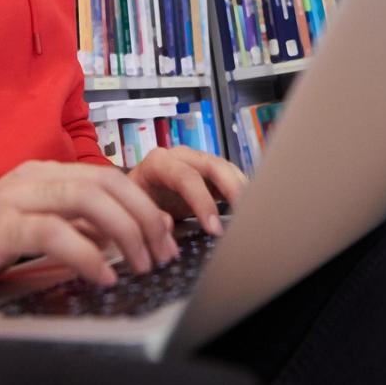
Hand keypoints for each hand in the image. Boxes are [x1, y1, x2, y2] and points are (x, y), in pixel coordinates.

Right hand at [0, 160, 180, 313]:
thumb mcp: (29, 236)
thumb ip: (70, 230)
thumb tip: (120, 239)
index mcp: (40, 176)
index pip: (109, 178)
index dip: (145, 207)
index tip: (166, 240)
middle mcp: (29, 178)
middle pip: (106, 183)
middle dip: (144, 218)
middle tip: (164, 254)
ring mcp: (12, 199)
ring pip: (87, 199)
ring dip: (126, 233)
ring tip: (142, 265)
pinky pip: (54, 232)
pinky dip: (87, 253)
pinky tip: (104, 275)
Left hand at [127, 147, 248, 236]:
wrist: (133, 198)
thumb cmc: (132, 203)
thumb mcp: (133, 211)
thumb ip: (149, 217)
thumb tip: (168, 224)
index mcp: (158, 162)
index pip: (186, 177)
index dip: (202, 202)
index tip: (214, 228)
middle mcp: (180, 156)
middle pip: (213, 165)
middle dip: (232, 190)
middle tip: (244, 217)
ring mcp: (197, 162)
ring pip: (226, 168)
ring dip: (242, 189)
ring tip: (253, 212)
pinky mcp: (209, 174)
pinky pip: (230, 177)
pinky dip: (242, 191)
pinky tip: (250, 207)